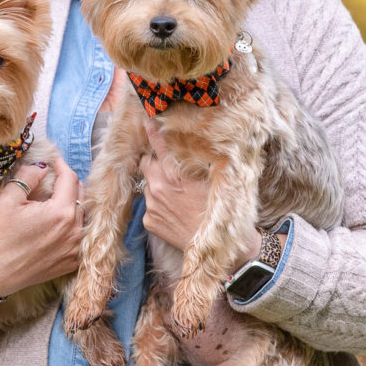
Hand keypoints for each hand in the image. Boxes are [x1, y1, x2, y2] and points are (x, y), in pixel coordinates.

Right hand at [0, 157, 84, 297]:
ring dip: (75, 204)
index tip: (55, 161)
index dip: (62, 166)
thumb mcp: (8, 199)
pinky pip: (81, 237)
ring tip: (60, 198)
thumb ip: (28, 177)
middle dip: (70, 183)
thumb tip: (42, 166)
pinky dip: (76, 225)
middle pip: (82, 196)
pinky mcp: (70, 262)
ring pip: (84, 216)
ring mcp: (75, 249)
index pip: (70, 180)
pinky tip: (63, 223)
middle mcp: (74, 231)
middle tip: (57, 178)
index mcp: (61, 212)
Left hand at [138, 120, 209, 252]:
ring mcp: (151, 203)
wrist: (216, 245)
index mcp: (174, 172)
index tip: (147, 120)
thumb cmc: (219, 208)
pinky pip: (149, 205)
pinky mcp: (148, 220)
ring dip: (157, 184)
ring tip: (177, 195)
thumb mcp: (212, 178)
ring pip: (147, 184)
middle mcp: (158, 185)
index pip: (158, 143)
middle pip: (146, 162)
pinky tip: (174, 212)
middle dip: (155, 162)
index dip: (152, 130)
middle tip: (170, 169)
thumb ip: (195, 160)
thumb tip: (189, 142)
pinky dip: (158, 205)